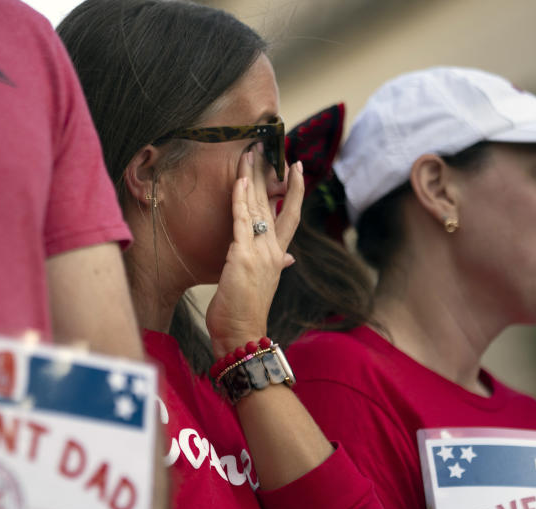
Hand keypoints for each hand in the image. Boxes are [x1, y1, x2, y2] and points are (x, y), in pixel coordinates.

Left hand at [206, 147, 303, 358]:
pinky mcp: (241, 256)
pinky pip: (241, 220)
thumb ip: (276, 267)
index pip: (291, 215)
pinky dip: (240, 199)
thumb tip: (288, 259)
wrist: (242, 334)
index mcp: (279, 256)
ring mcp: (259, 252)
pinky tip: (240, 180)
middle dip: (268, 173)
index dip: (295, 190)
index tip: (295, 166)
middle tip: (264, 146)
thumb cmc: (247, 312)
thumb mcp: (263, 285)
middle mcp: (273, 250)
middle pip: (274, 202)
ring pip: (258, 205)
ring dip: (253, 177)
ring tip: (250, 152)